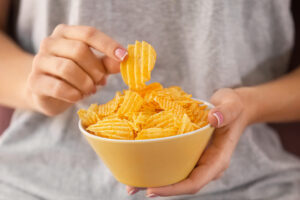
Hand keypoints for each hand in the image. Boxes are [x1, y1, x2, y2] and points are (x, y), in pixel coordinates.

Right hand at [25, 24, 126, 115]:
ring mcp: (39, 61)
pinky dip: (74, 94)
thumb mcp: (93, 67)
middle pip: (79, 51)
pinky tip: (78, 96)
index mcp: (66, 33)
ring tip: (90, 90)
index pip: (89, 34)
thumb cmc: (73, 75)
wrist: (45, 91)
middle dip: (96, 69)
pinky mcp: (35, 81)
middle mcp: (50, 43)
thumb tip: (124, 61)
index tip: (124, 57)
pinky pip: (58, 87)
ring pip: (68, 69)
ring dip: (85, 83)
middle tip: (101, 81)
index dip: (108, 45)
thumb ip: (106, 63)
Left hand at [126, 88, 249, 197]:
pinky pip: (174, 163)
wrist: (232, 108)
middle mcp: (206, 165)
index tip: (152, 189)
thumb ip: (225, 112)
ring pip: (175, 176)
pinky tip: (142, 163)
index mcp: (217, 160)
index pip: (195, 182)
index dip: (173, 189)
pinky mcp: (190, 153)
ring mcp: (197, 160)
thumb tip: (213, 118)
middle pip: (181, 183)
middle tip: (132, 188)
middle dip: (158, 188)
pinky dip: (158, 165)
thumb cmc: (233, 107)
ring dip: (154, 179)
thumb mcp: (232, 105)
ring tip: (131, 182)